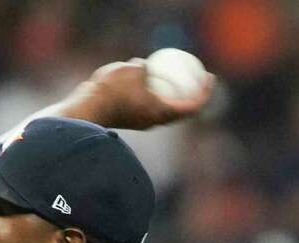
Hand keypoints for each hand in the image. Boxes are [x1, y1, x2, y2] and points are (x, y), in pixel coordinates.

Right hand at [65, 59, 214, 130]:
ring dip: (172, 94)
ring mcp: (143, 121)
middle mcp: (155, 121)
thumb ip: (143, 68)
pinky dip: (154, 93)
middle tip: (199, 76)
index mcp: (161, 113)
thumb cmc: (112, 92)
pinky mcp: (131, 118)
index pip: (192, 107)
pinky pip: (149, 104)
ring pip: (164, 107)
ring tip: (174, 76)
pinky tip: (149, 78)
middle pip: (181, 109)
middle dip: (192, 93)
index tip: (210, 78)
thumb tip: (145, 66)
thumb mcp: (132, 71)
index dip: (205, 93)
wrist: (88, 110)